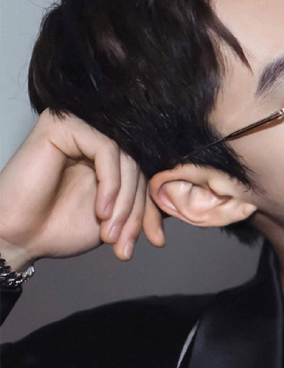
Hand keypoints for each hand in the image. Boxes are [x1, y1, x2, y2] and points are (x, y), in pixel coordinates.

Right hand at [0, 109, 164, 270]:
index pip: (145, 173)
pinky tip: (101, 210)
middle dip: (137, 210)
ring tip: (110, 233)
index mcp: (106, 157)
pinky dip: (111, 184)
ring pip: (127, 160)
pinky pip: (107, 150)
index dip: (153, 207)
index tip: (156, 239)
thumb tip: (180, 204)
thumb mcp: (116, 220)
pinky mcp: (64, 125)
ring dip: (125, 203)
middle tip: (125, 242)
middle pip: (139, 167)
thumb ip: (143, 207)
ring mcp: (79, 128)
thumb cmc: (58, 227)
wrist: (19, 238)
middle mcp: (94, 137)